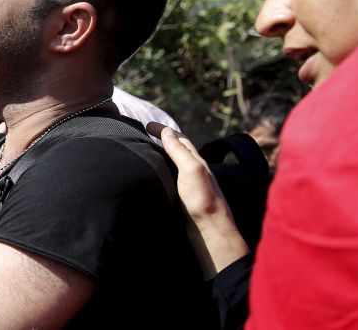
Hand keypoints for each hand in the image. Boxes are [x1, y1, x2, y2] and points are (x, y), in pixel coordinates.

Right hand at [146, 122, 247, 278]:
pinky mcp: (184, 200)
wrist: (210, 232)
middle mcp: (194, 171)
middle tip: (146, 135)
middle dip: (164, 139)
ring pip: (174, 165)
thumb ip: (179, 150)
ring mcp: (189, 186)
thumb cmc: (202, 200)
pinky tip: (155, 179)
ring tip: (147, 153)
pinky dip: (162, 172)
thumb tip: (167, 131)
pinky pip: (171, 179)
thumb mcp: (191, 170)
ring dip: (163, 156)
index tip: (147, 125)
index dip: (164, 130)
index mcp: (196, 161)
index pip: (179, 139)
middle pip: (178, 150)